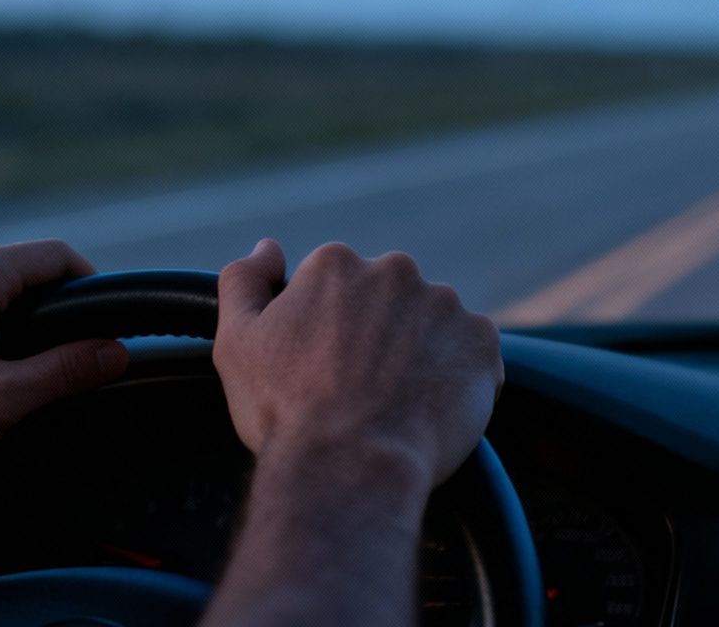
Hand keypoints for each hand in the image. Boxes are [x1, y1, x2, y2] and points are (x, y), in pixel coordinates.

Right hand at [213, 240, 502, 491]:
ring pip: (432, 325)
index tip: (324, 368)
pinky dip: (457, 378)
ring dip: (420, 353)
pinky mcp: (482, 342)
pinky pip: (470, 355)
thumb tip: (269, 249)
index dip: (329, 333)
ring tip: (396, 404)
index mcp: (336, 264)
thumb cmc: (286, 412)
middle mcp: (395, 270)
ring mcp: (445, 304)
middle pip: (389, 300)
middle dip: (379, 335)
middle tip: (361, 389)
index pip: (338, 288)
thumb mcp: (237, 343)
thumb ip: (244, 281)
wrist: (349, 469)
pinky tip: (428, 410)